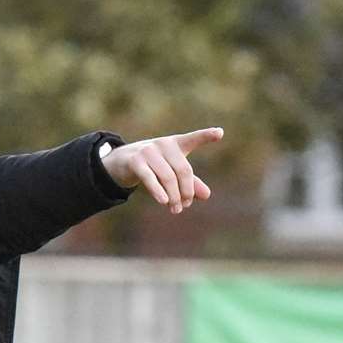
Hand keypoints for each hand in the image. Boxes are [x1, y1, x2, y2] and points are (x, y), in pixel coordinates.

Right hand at [101, 127, 222, 213]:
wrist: (122, 162)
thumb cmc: (152, 167)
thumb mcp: (172, 173)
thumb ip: (190, 182)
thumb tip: (206, 195)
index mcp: (176, 144)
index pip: (193, 139)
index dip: (206, 136)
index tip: (220, 133)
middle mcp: (164, 144)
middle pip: (183, 170)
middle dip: (186, 190)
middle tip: (185, 206)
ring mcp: (149, 151)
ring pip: (168, 177)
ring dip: (173, 196)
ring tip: (176, 209)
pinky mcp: (136, 161)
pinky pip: (150, 178)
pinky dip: (158, 191)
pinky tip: (164, 201)